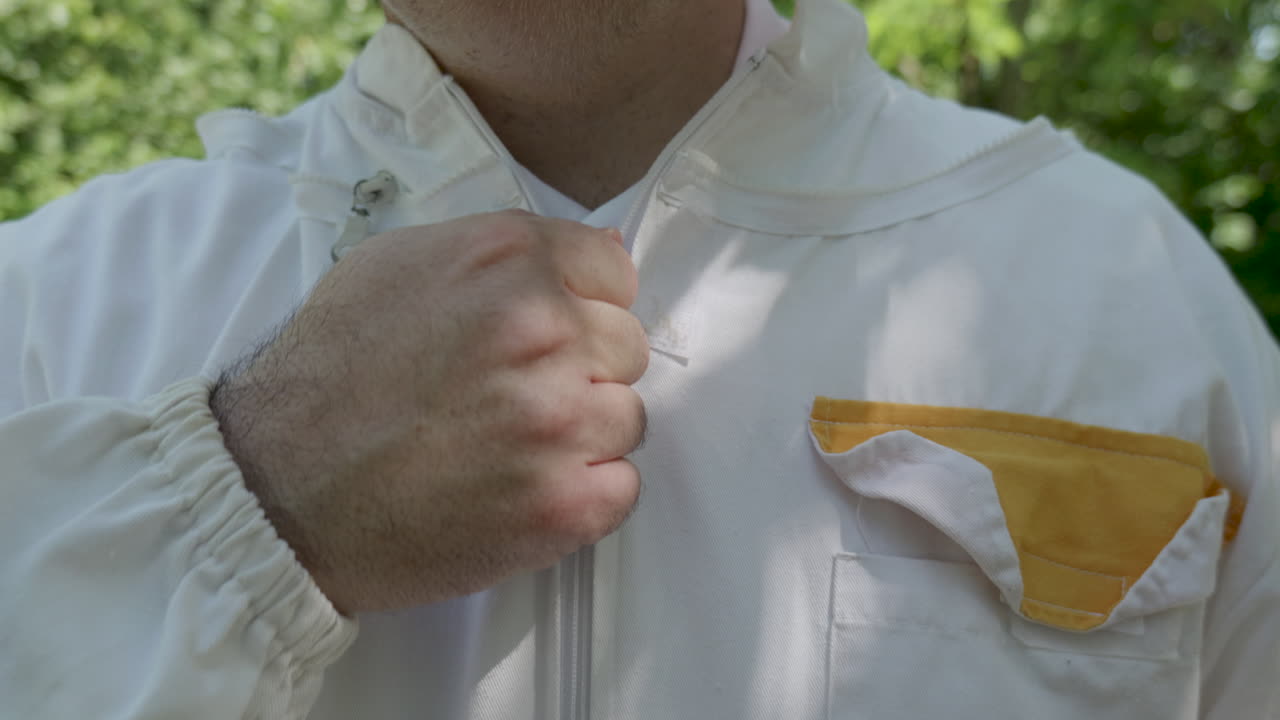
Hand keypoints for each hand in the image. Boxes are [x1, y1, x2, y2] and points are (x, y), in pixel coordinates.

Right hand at [209, 210, 647, 613]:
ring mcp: (557, 421)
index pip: (614, 272)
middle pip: (626, 346)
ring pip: (627, 418)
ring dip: (582, 435)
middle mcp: (543, 332)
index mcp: (507, 262)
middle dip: (581, 370)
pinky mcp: (561, 505)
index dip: (581, 306)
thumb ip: (505, 252)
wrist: (277, 490)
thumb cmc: (330, 373)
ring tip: (509, 448)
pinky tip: (522, 492)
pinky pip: (622, 488)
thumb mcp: (398, 266)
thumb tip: (603, 248)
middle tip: (511, 398)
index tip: (546, 336)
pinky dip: (584, 496)